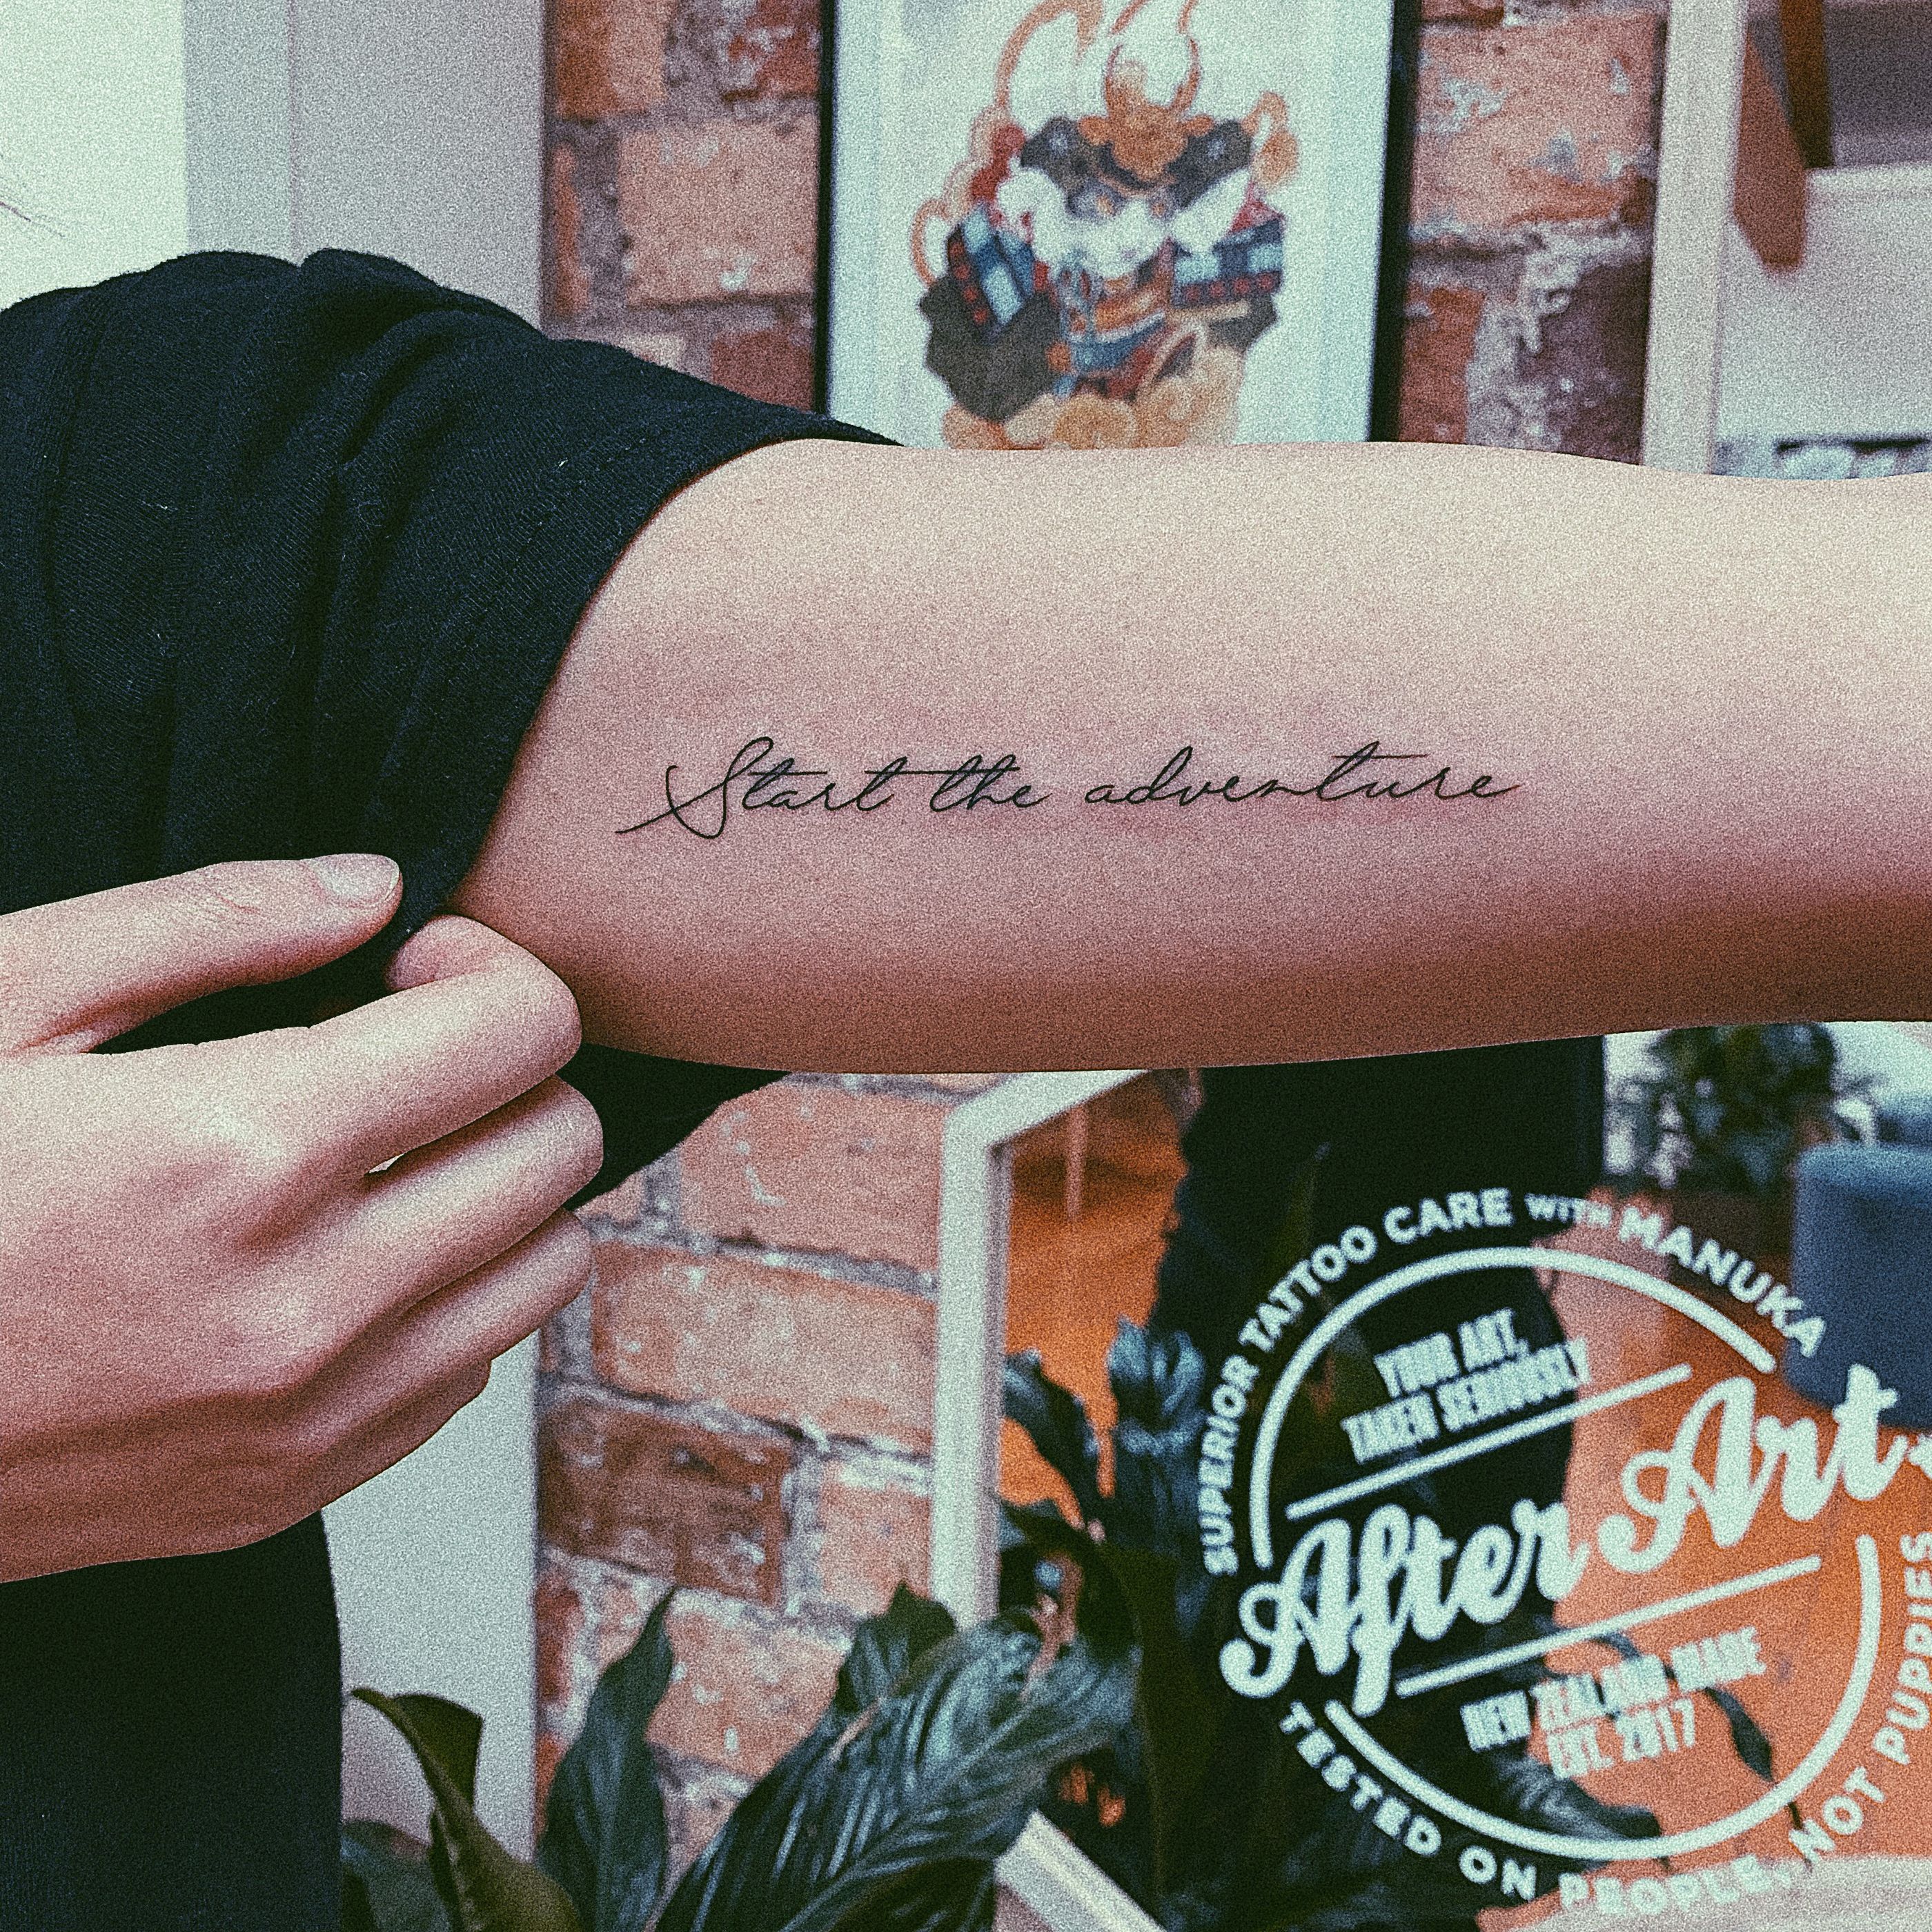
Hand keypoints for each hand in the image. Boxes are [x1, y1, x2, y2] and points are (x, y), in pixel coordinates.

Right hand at [0, 856, 602, 1580]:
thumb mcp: (2, 997)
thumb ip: (208, 921)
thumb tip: (370, 888)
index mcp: (243, 1150)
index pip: (522, 1029)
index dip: (490, 967)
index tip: (414, 967)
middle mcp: (311, 1301)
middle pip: (561, 1146)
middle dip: (510, 1069)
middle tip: (409, 1051)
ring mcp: (312, 1416)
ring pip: (547, 1267)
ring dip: (502, 1187)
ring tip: (392, 1154)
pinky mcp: (295, 1490)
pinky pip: (469, 1368)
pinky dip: (447, 1295)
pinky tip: (344, 1256)